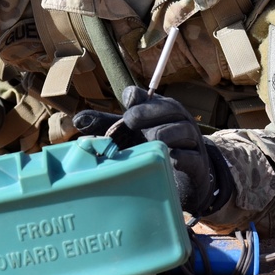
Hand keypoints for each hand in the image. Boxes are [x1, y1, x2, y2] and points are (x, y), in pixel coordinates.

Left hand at [73, 86, 231, 216]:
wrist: (184, 179)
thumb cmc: (152, 149)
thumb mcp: (128, 135)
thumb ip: (105, 126)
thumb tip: (77, 120)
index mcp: (159, 109)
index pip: (148, 95)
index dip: (136, 97)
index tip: (127, 102)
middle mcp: (178, 120)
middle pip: (168, 107)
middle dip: (147, 112)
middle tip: (130, 122)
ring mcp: (190, 141)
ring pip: (182, 129)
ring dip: (164, 134)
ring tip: (151, 140)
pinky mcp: (197, 163)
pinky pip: (191, 156)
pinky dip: (179, 156)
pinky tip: (168, 158)